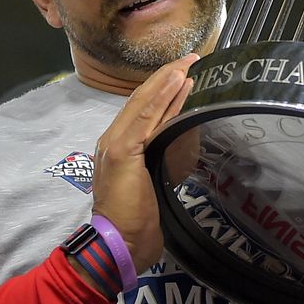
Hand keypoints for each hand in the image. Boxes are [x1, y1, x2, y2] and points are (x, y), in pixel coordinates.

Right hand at [91, 55, 195, 269]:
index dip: (161, 90)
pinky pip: (145, 117)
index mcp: (118, 148)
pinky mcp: (123, 151)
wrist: (118, 243)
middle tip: (190, 59)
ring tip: (187, 62)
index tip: (183, 75)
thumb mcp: (154, 183)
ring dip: (167, 80)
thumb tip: (182, 145)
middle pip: (141, 100)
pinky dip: (161, 97)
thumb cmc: (136, 223)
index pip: (141, 111)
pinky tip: (176, 81)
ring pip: (143, 103)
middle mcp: (112, 140)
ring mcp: (115, 144)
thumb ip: (161, 161)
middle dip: (166, 77)